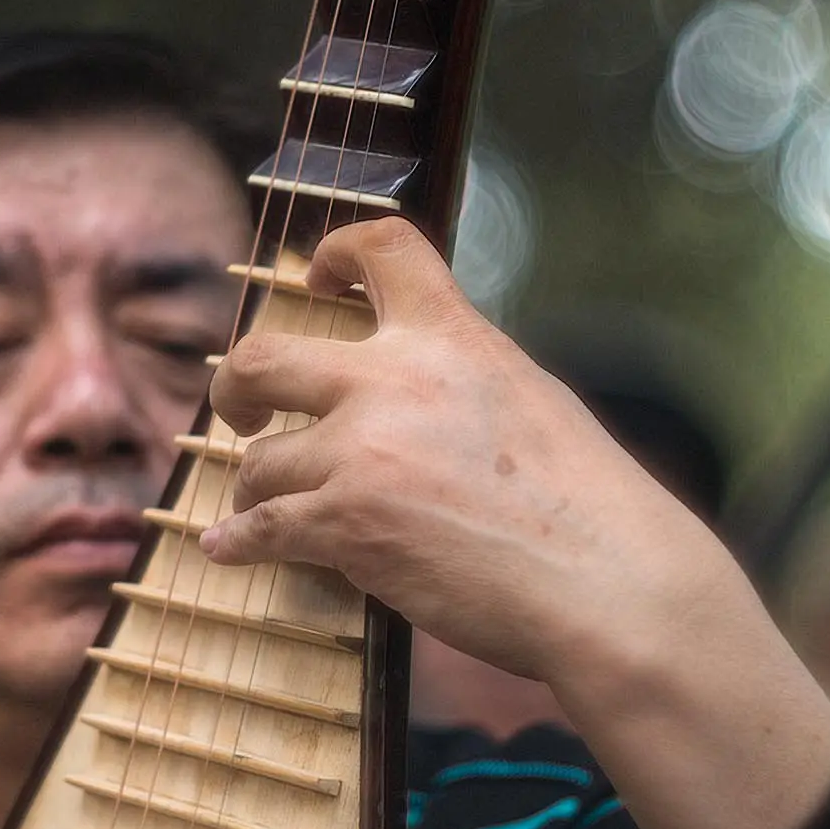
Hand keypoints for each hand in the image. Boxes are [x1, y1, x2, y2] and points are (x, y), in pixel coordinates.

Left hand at [202, 218, 829, 828]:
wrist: (604, 579)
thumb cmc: (588, 507)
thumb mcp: (529, 398)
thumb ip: (460, 378)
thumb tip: (416, 391)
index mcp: (452, 338)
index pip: (381, 248)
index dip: (334, 253)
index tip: (316, 275)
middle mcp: (395, 380)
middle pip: (265, 357)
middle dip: (238, 386)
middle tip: (241, 408)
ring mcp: (362, 451)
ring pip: (261, 461)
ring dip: (255, 489)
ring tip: (259, 509)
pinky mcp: (345, 523)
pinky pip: (262, 528)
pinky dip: (238, 543)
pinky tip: (225, 549)